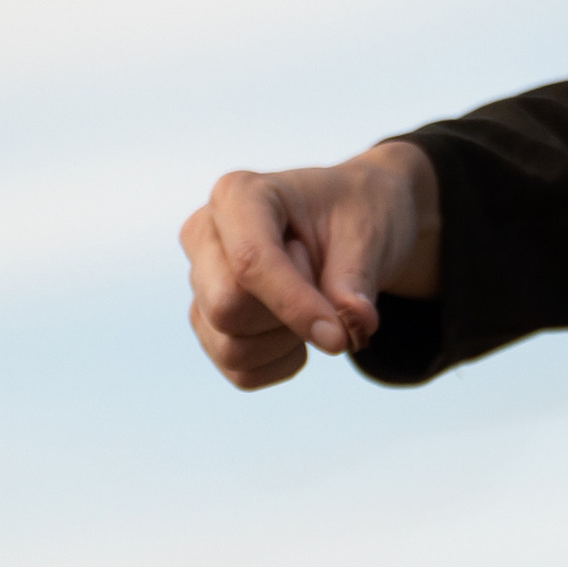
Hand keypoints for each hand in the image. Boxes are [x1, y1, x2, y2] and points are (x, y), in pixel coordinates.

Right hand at [179, 142, 442, 390]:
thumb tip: (353, 325)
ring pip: (231, 348)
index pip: (248, 262)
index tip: (338, 335)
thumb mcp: (366, 234)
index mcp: (238, 194)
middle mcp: (205, 235)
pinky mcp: (208, 324)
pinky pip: (241, 372)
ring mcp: (201, 282)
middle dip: (286, 318)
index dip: (293, 306)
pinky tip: (297, 330)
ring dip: (286, 343)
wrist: (346, 229)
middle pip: (226, 308)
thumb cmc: (352, 218)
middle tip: (320, 289)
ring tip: (308, 304)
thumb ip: (355, 279)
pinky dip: (280, 363)